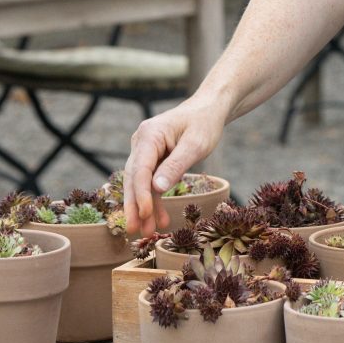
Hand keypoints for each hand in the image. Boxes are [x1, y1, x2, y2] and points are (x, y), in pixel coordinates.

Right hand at [124, 97, 226, 236]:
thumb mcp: (195, 144)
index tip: (144, 213)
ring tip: (147, 232)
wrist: (209, 109)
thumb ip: (176, 166)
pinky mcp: (152, 159)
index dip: (140, 193)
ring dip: (144, 207)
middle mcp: (142, 142)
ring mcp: (146, 151)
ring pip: (141, 183)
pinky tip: (160, 218)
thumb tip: (156, 189)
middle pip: (134, 178)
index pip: (140, 168)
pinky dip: (155, 200)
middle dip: (134, 205)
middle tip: (134, 230)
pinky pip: (151, 182)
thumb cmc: (204, 122)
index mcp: (149, 134)